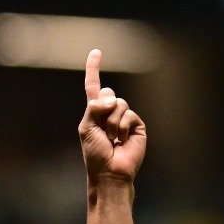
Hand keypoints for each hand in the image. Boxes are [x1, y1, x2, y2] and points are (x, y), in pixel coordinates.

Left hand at [78, 49, 145, 183]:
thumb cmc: (95, 153)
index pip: (94, 86)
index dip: (94, 69)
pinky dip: (122, 127)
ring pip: (119, 103)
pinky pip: (129, 114)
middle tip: (102, 129)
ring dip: (112, 122)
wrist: (110, 171)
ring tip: (111, 138)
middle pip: (108, 92)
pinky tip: (121, 140)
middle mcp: (110, 112)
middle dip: (103, 107)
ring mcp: (124, 118)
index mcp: (95, 112)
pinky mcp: (137, 125)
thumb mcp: (87, 128)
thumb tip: (111, 98)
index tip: (96, 52)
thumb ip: (94, 108)